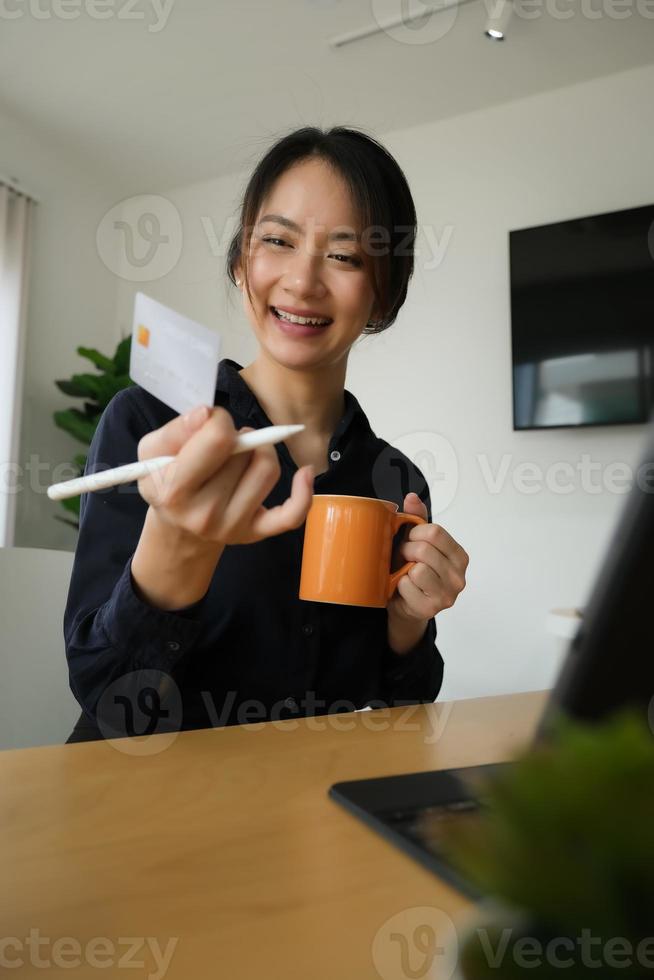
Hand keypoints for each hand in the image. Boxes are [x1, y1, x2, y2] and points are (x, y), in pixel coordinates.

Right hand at [136, 405, 314, 546]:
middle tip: (224, 443)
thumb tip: (207, 413)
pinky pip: (292, 514)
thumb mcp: (153, 451)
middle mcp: (205, 515)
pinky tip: (304, 473)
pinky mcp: (257, 533)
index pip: (217, 440)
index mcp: (175, 492)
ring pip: (267, 470)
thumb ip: (176, 429)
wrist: (178, 527)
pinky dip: (303, 492)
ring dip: (260, 451)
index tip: (212, 424)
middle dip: (236, 438)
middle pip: (244, 453)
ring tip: (243, 454)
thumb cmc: (167, 480)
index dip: (220, 421)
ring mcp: (233, 527)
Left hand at [387, 492, 468, 622]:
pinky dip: (400, 585)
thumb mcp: (417, 542)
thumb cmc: (412, 571)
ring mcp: (447, 594)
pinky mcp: (431, 608)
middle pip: (423, 549)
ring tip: (405, 573)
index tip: (410, 540)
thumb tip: (412, 497)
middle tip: (405, 558)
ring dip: (404, 569)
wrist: (405, 605)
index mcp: (459, 556)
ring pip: (417, 569)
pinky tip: (404, 589)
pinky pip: (407, 586)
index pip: (434, 532)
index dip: (414, 533)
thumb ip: (417, 519)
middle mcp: (459, 576)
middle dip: (406, 551)